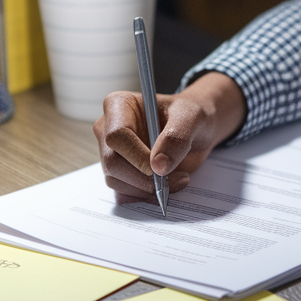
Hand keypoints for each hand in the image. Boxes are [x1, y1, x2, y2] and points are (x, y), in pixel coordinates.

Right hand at [93, 72, 247, 204]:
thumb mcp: (191, 117)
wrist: (193, 131)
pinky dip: (146, 195)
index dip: (137, 156)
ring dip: (148, 188)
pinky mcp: (118, 173)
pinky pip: (124, 192)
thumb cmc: (189, 115)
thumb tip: (158, 166)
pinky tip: (167, 186)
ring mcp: (111, 153)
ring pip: (116, 181)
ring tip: (178, 179)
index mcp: (118, 105)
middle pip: (112, 162)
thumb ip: (177, 137)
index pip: (116, 136)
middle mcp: (107, 129)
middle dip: (144, 178)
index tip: (161, 168)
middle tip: (177, 179)